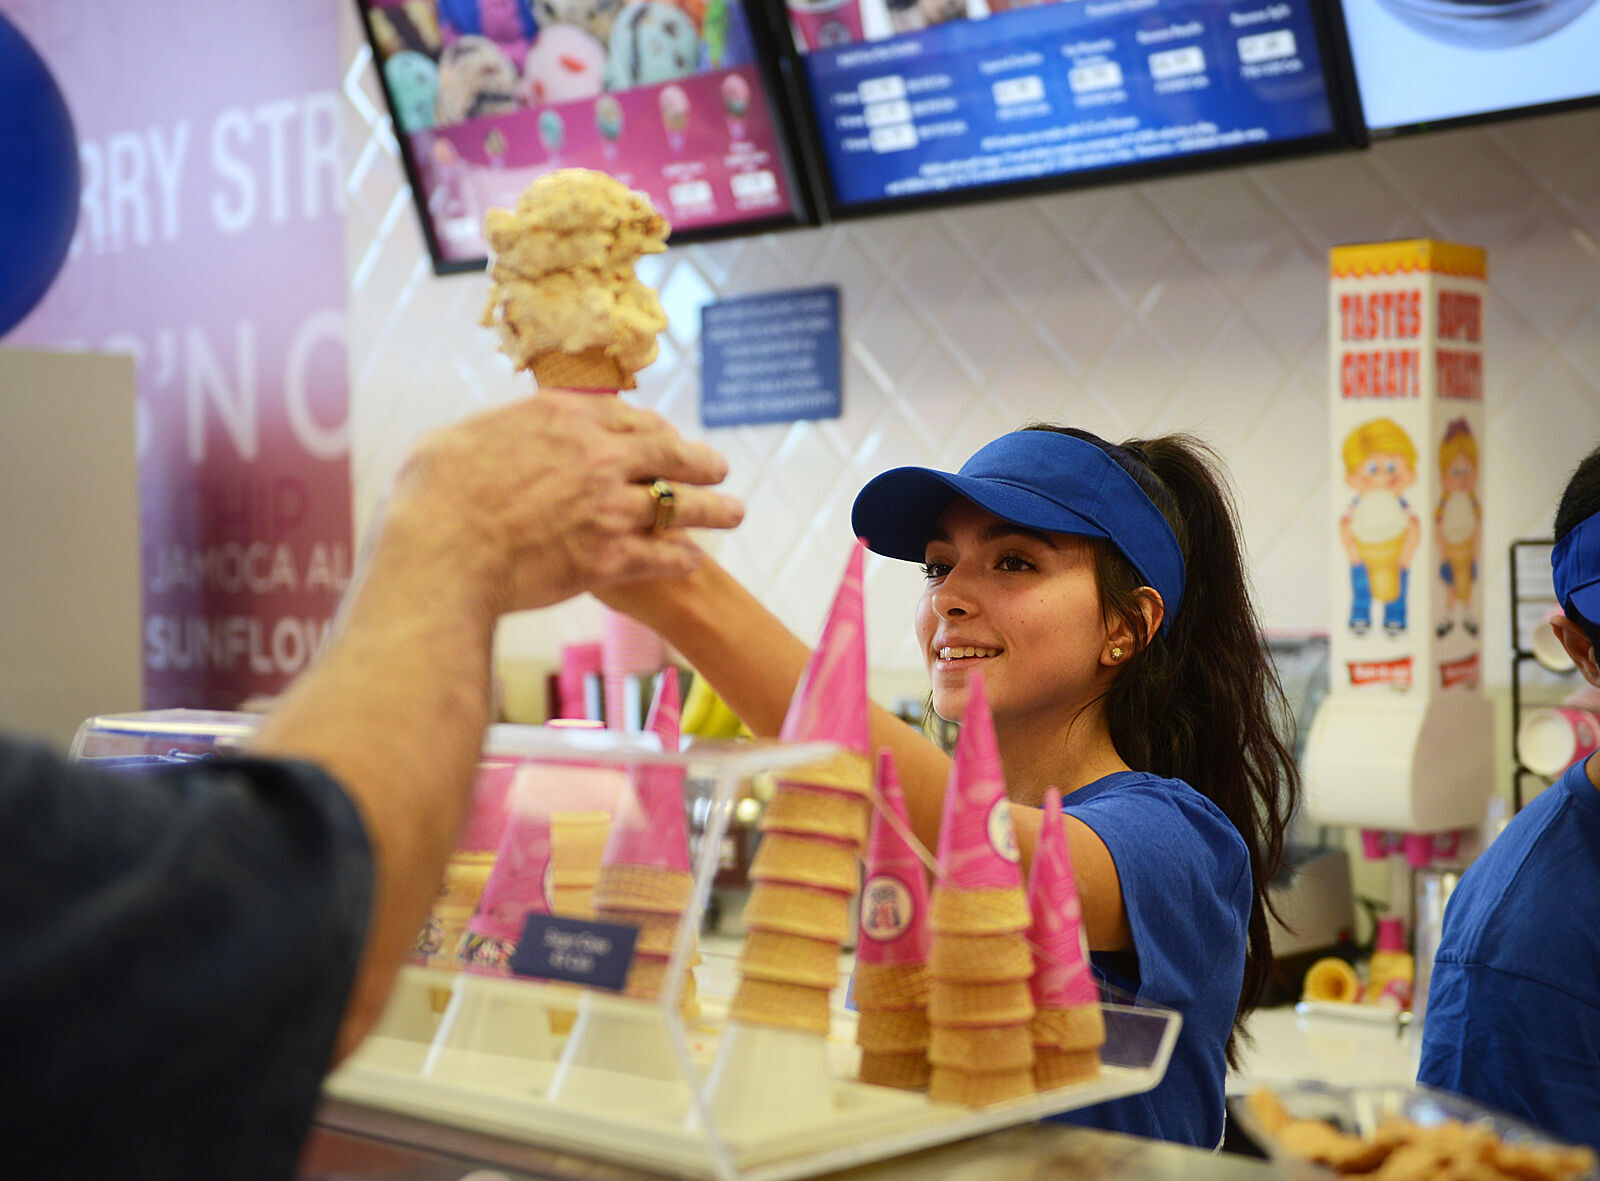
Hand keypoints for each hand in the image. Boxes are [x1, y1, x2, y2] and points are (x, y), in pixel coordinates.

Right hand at [378, 391, 742, 618]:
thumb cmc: (432, 496)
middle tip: (718, 467)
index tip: (665, 437)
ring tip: (734, 513)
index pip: (626, 416)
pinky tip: (694, 560)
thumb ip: (496, 434)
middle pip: (668, 453)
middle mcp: (598, 455)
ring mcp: (611, 507)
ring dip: (712, 510)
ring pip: (679, 506)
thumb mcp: (460, 438)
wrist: (442, 552)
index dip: (652, 429)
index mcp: (562, 417)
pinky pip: (663, 555)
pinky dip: (683, 558)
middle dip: (698, 461)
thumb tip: (491, 440)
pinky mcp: (612, 556)